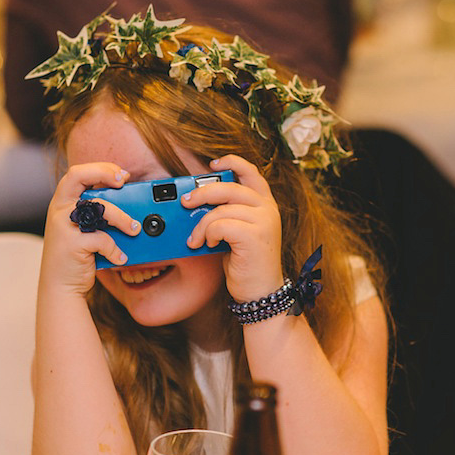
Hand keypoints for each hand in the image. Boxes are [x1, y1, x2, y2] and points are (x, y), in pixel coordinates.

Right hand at [41, 163, 139, 295]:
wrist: (59, 286)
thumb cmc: (76, 256)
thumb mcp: (82, 229)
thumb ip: (96, 215)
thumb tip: (130, 205)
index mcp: (62, 202)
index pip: (77, 173)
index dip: (100, 168)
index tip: (121, 175)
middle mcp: (60, 210)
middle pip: (80, 177)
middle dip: (105, 174)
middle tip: (124, 183)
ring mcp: (64, 226)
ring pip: (98, 208)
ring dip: (122, 218)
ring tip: (134, 229)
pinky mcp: (72, 244)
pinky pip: (102, 240)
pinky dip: (115, 250)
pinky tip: (120, 257)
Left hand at [183, 155, 283, 302]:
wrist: (260, 292)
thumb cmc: (246, 263)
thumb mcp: (237, 232)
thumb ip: (226, 213)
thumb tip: (197, 202)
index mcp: (265, 204)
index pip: (251, 172)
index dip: (232, 162)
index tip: (212, 164)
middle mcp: (268, 209)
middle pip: (229, 187)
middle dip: (202, 193)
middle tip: (186, 202)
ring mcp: (264, 221)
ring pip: (221, 208)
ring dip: (201, 225)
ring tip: (195, 239)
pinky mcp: (255, 236)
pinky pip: (220, 225)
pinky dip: (208, 234)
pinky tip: (208, 245)